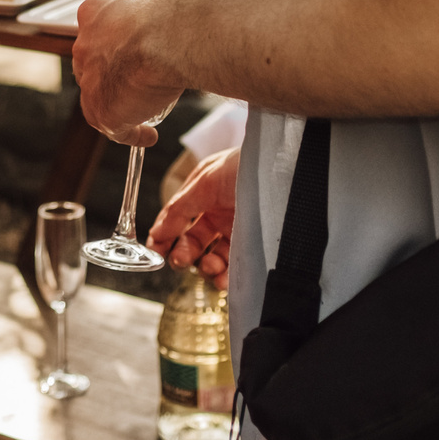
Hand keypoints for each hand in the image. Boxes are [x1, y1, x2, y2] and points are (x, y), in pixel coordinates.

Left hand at [71, 0, 185, 142]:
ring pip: (100, 98)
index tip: (128, 56)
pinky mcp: (102, 110)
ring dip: (120, 106)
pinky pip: (114, 129)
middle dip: (111, 76)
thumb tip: (175, 27)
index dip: (112, 48)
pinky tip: (147, 136)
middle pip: (93, 67)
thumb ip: (153, 19)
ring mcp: (90, 81)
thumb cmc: (172, 16)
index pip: (97, 34)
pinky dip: (132, 134)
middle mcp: (85, 46)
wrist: (170, 36)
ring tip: (144, 112)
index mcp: (93, 13)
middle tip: (136, 84)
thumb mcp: (154, 7)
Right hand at [150, 147, 239, 289]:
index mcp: (203, 194)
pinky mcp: (253, 244)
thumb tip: (157, 231)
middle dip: (183, 254)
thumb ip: (180, 206)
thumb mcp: (207, 179)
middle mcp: (218, 213)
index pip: (177, 220)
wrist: (284, 168)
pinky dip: (225, 276)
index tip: (154, 252)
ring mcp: (236, 229)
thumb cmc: (248, 163)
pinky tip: (222, 277)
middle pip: (193, 242)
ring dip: (205, 266)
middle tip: (179, 261)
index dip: (164, 237)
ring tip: (209, 266)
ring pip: (212, 257)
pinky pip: (234, 266)